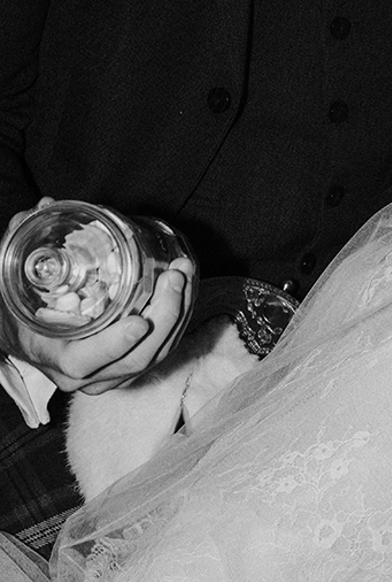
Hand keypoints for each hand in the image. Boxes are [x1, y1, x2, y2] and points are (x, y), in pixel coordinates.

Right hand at [1, 197, 196, 392]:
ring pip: (156, 355)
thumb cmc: (23, 310)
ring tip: (184, 273)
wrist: (31, 338)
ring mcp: (112, 375)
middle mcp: (88, 375)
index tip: (140, 321)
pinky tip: (185, 288)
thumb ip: (25, 241)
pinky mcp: (131, 366)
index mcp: (57, 358)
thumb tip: (45, 206)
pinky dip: (179, 320)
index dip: (114, 344)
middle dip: (165, 317)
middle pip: (136, 358)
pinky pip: (163, 349)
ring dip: (179, 314)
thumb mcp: (17, 279)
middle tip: (174, 277)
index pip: (86, 361)